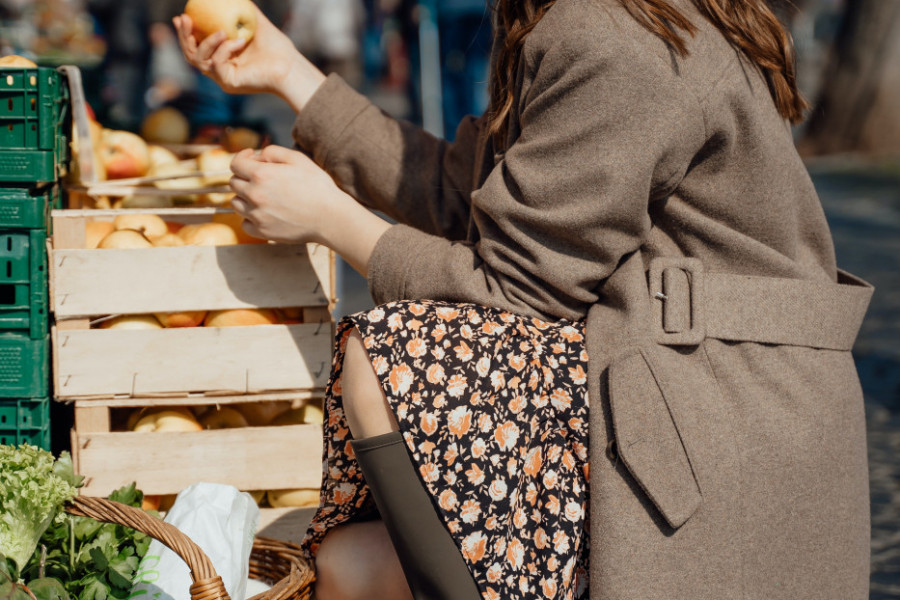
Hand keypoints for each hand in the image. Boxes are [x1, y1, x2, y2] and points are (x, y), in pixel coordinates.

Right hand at [173, 8, 324, 110]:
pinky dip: (225, 50)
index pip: (197, 45)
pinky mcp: (228, 83)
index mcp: (223, 56)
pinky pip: (216, 64)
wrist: (290, 66)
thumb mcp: (256, 23)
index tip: (181, 16)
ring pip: (199, 60)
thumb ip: (244, 10)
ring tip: (221, 31)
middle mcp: (220, 69)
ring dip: (206, 42)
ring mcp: (222, 78)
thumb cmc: (277, 48)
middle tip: (185, 19)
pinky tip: (238, 42)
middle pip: (191, 54)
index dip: (185, 32)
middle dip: (184, 37)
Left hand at [229, 146, 390, 275]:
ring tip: (263, 196)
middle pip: (234, 183)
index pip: (235, 164)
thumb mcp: (298, 159)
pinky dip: (250, 218)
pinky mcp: (263, 232)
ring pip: (236, 204)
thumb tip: (259, 156)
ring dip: (245, 197)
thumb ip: (274, 151)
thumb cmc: (318, 186)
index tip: (252, 158)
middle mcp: (254, 195)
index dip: (242, 158)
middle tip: (262, 178)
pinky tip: (264, 213)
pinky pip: (245, 223)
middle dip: (245, 177)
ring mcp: (257, 215)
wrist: (330, 217)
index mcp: (261, 174)